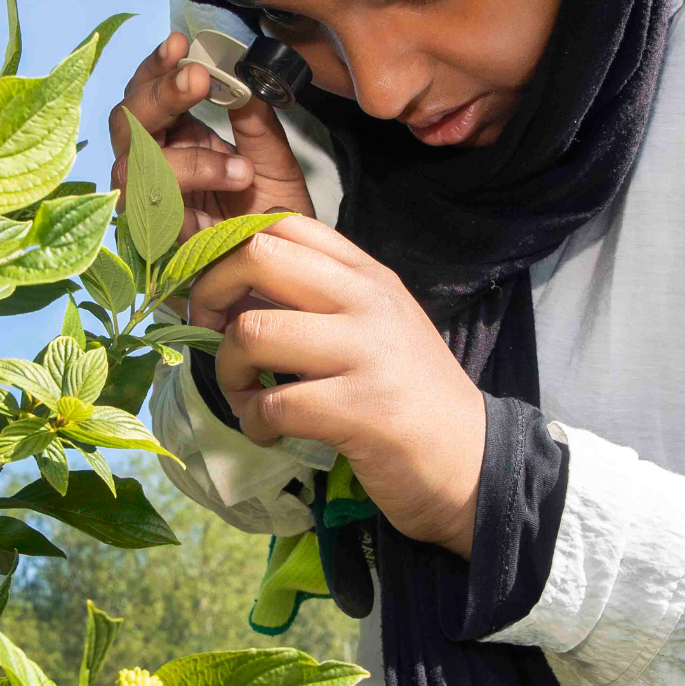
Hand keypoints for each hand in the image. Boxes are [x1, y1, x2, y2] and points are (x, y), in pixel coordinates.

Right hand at [109, 32, 315, 242]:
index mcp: (177, 141)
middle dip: (157, 96)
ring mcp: (150, 207)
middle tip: (197, 79)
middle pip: (125, 123)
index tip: (180, 45)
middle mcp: (154, 169)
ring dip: (184, 156)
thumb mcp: (275, 161)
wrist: (290, 277)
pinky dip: (193, 191)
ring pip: (132, 167)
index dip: (155, 69)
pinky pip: (153, 211)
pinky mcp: (158, 244)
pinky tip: (235, 180)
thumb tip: (240, 74)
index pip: (146, 95)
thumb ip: (256, 120)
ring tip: (240, 165)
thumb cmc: (276, 219)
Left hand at [186, 216, 486, 556]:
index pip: (284, 223)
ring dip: (227, 370)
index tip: (219, 291)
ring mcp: (366, 353)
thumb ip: (318, 299)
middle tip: (210, 334)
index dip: (230, 249)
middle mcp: (367, 300)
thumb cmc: (411, 395)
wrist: (474, 462)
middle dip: (210, 295)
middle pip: (257, 256)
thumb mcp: (374, 326)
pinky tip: (268, 432)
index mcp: (368, 275)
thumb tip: (231, 289)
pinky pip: (272, 404)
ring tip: (244, 395)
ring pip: (252, 332)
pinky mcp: (360, 411)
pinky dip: (254, 422)